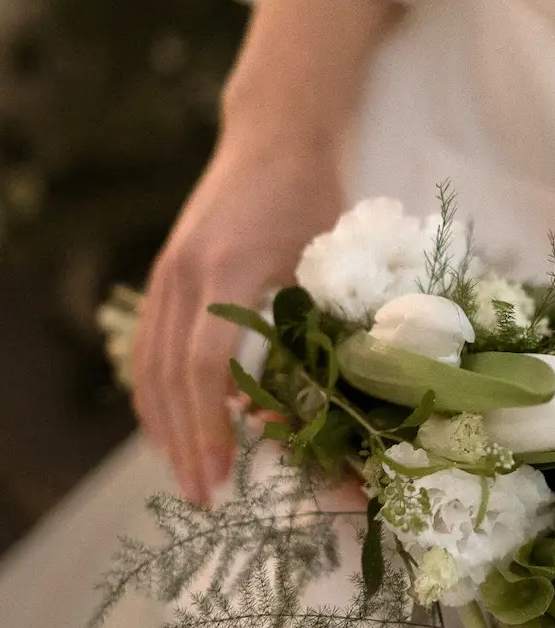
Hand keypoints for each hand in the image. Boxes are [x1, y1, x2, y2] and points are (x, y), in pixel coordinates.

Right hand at [133, 130, 343, 503]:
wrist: (276, 131)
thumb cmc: (317, 193)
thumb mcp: (331, 258)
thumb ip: (322, 325)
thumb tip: (316, 407)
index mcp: (224, 270)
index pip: (205, 367)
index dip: (211, 427)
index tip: (223, 475)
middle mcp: (182, 274)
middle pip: (168, 377)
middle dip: (184, 443)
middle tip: (203, 496)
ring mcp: (167, 272)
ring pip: (150, 366)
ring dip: (165, 425)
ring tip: (187, 473)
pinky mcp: (167, 273)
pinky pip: (152, 346)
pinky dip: (159, 392)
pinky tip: (174, 426)